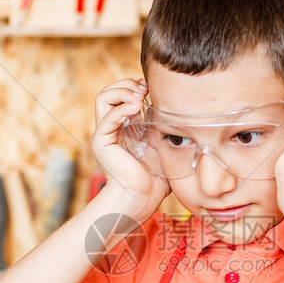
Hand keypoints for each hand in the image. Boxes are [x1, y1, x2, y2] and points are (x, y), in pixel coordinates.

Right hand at [91, 78, 170, 215]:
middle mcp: (111, 128)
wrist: (143, 198)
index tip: (152, 88)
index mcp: (123, 126)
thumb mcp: (163, 142)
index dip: (134, 85)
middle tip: (144, 91)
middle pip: (108, 91)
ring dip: (122, 91)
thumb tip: (181, 107)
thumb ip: (164, 124)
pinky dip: (122, 107)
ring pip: (103, 97)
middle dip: (127, 84)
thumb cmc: (156, 177)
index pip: (119, 94)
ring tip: (139, 97)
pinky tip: (137, 107)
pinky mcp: (102, 142)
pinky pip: (108, 116)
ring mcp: (104, 134)